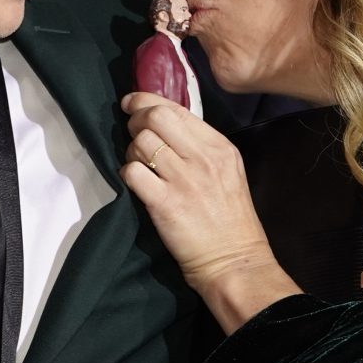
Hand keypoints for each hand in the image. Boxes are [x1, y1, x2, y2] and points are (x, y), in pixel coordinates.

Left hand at [118, 92, 297, 331]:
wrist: (235, 261)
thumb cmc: (231, 221)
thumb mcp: (227, 172)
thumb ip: (201, 147)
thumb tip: (166, 126)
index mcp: (219, 147)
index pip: (176, 109)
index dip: (147, 100)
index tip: (132, 103)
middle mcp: (202, 157)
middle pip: (155, 117)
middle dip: (135, 120)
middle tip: (131, 132)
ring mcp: (183, 179)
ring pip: (140, 143)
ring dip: (131, 151)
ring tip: (139, 165)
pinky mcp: (164, 203)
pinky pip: (132, 172)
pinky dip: (127, 174)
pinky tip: (135, 183)